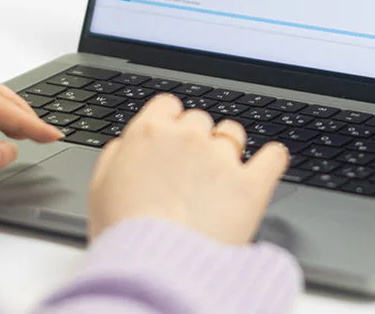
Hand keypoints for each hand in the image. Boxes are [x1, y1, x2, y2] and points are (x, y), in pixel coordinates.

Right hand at [88, 94, 289, 244]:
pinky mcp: (252, 183)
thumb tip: (128, 144)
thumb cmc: (123, 235)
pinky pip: (273, 156)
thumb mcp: (100, 189)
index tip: (170, 140)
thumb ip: (117, 155)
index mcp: (149, 133)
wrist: (154, 269)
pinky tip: (266, 166)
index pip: (168, 105)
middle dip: (196, 140)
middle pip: (199, 120)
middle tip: (189, 173)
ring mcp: (222, 158)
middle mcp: (188, 137)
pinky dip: (271, 160)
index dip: (169, 123)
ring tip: (219, 179)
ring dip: (228, 149)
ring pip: (234, 133)